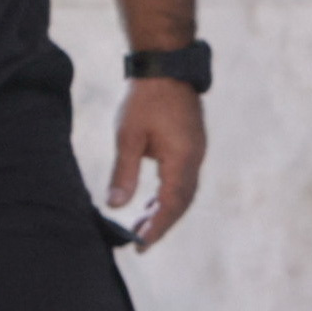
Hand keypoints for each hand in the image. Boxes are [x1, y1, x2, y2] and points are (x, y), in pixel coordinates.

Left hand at [107, 76, 207, 247]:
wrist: (166, 65)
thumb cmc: (145, 98)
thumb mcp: (128, 135)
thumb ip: (123, 172)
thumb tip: (115, 206)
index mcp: (182, 158)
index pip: (171, 203)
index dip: (157, 227)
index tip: (141, 245)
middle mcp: (194, 158)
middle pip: (181, 202)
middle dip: (161, 223)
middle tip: (139, 242)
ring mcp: (196, 152)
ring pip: (183, 192)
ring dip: (164, 210)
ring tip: (141, 226)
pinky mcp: (191, 146)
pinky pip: (183, 179)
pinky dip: (168, 194)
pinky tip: (151, 201)